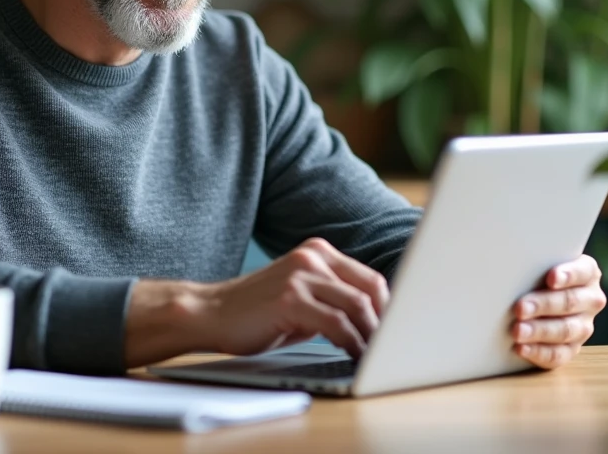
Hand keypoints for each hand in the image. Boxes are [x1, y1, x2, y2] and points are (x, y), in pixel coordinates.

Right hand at [200, 238, 388, 358]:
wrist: (211, 312)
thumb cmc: (257, 312)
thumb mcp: (300, 295)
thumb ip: (332, 298)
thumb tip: (373, 321)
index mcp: (317, 252)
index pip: (369, 277)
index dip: (389, 307)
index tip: (396, 331)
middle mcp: (311, 257)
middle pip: (370, 287)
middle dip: (385, 321)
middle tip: (390, 347)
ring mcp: (300, 275)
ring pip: (357, 305)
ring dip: (371, 335)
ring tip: (375, 356)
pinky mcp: (290, 298)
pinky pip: (336, 322)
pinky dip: (351, 342)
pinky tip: (353, 354)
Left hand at [511, 254, 605, 369]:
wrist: (536, 296)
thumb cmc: (535, 273)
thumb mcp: (539, 263)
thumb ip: (533, 262)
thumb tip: (505, 259)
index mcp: (587, 273)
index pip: (582, 271)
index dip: (568, 275)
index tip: (551, 278)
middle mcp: (590, 299)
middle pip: (570, 302)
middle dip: (543, 305)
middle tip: (519, 308)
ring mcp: (584, 326)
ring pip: (565, 330)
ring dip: (539, 331)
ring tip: (517, 331)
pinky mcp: (573, 348)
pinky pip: (559, 354)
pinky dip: (538, 352)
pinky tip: (521, 348)